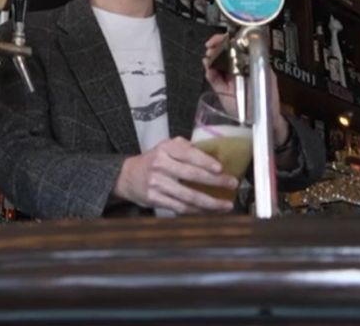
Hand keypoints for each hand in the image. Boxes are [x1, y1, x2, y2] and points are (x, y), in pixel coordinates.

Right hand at [113, 137, 237, 213]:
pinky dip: (197, 211)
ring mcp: (157, 183)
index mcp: (165, 149)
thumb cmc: (153, 160)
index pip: (188, 154)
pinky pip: (180, 207)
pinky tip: (209, 211)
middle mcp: (160, 165)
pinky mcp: (155, 199)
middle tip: (232, 184)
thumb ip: (186, 148)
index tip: (220, 168)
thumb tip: (214, 154)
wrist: (127, 176)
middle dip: (215, 181)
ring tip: (226, 205)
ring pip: (188, 196)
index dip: (205, 161)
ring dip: (210, 202)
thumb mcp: (166, 146)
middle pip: (192, 175)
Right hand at [202, 33, 288, 146]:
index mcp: (250, 63)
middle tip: (211, 47)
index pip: (236, 46)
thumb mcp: (264, 78)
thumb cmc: (267, 101)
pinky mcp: (221, 88)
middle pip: (224, 52)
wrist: (262, 121)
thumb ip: (254, 64)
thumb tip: (244, 52)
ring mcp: (229, 78)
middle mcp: (238, 69)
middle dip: (216, 47)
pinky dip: (209, 71)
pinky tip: (208, 68)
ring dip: (211, 58)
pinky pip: (213, 77)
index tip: (222, 39)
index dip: (227, 40)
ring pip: (216, 63)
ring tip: (209, 57)